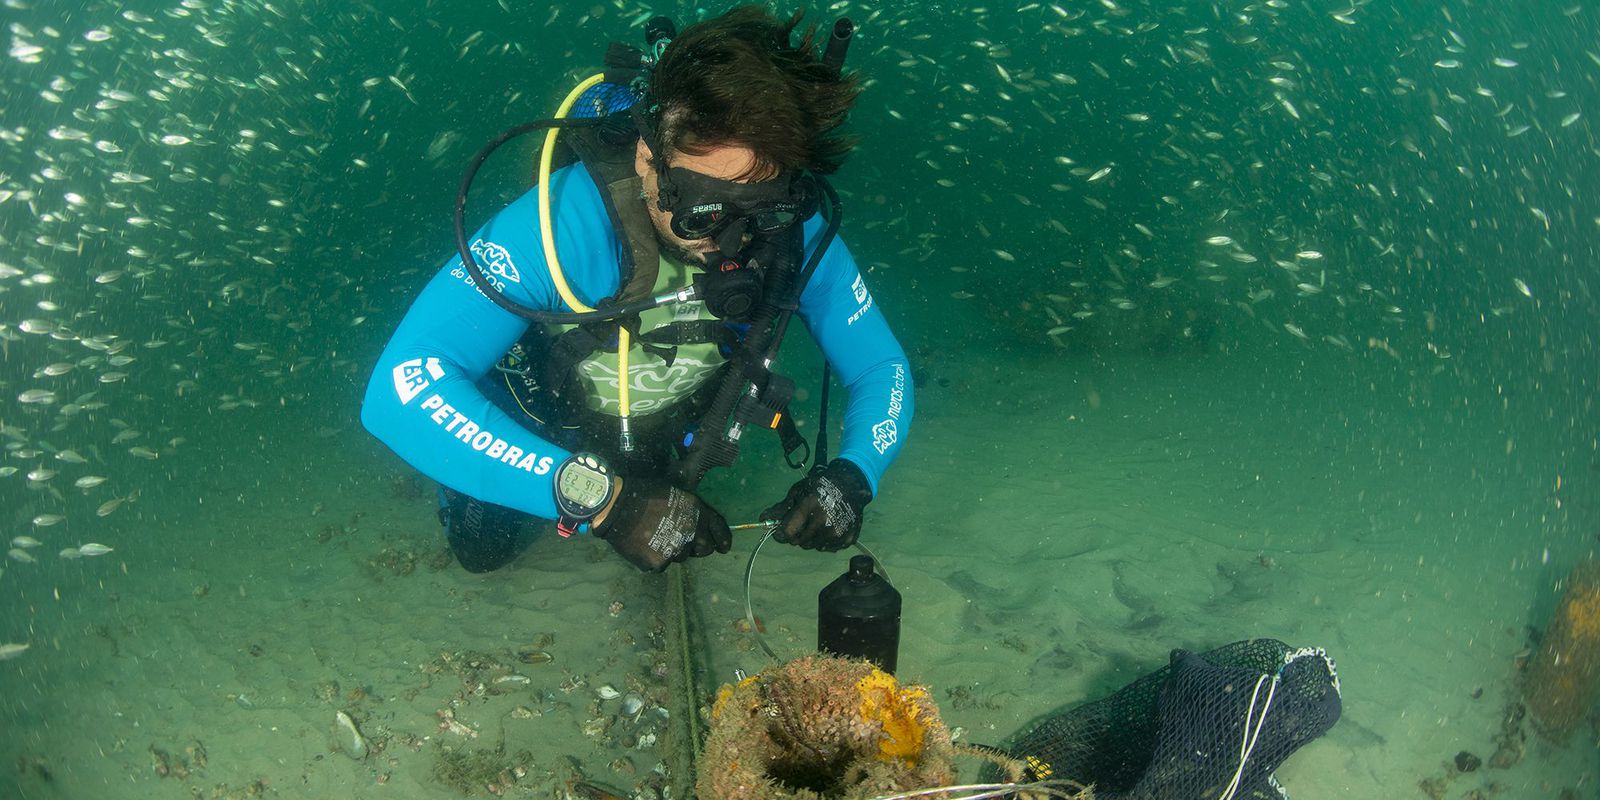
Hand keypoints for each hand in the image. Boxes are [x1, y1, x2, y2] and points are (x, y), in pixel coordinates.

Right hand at [592, 475, 730, 571]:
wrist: (616, 506)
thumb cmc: (644, 494)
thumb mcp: (675, 493)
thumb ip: (691, 510)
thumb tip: (699, 522)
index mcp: (697, 511)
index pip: (719, 529)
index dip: (723, 540)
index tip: (724, 548)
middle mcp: (692, 532)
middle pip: (705, 549)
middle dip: (698, 547)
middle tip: (682, 541)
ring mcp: (676, 549)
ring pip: (682, 557)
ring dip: (674, 551)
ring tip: (656, 538)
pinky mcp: (659, 563)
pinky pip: (662, 564)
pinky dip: (655, 558)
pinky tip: (644, 546)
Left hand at [760, 459, 871, 550]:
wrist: (851, 485)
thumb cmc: (820, 486)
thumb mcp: (798, 492)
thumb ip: (781, 508)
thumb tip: (762, 519)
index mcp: (810, 506)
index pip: (788, 532)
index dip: (783, 532)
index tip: (784, 529)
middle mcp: (824, 521)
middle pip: (799, 542)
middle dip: (798, 534)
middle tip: (805, 522)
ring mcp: (838, 532)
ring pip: (813, 546)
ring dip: (811, 538)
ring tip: (818, 523)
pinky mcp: (847, 539)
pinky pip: (827, 548)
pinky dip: (825, 541)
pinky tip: (830, 526)